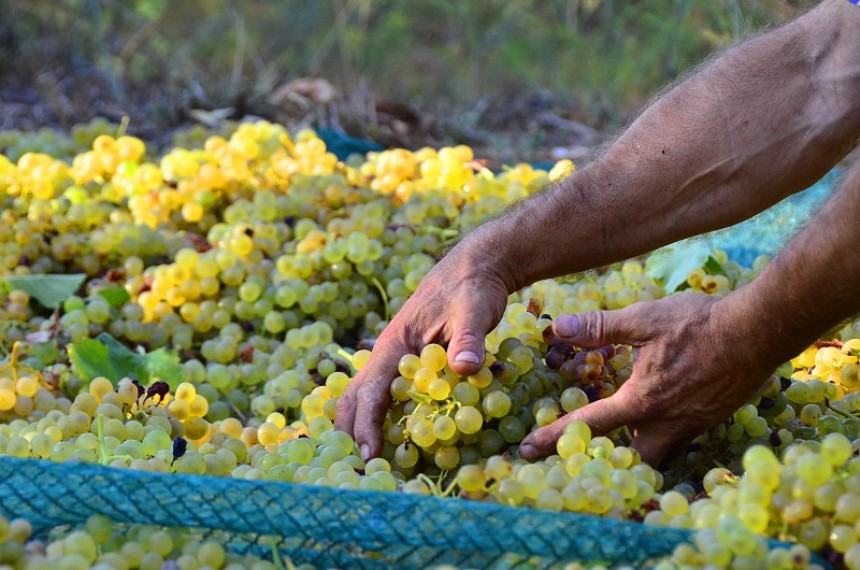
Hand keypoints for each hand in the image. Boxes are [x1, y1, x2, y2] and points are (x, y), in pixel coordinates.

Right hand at [335, 245, 511, 460]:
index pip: (370, 392)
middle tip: (358, 471)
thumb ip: (468, 340)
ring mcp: (396, 359)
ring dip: (360, 427)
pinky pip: (385, 395)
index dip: (367, 426)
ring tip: (364, 462)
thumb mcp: (474, 312)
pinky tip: (389, 441)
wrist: (475, 268)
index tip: (370, 457)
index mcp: (394, 345)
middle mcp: (387, 355)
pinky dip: (379, 418)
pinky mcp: (410, 363)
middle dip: (350, 433)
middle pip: (355, 398)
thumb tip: (465, 369)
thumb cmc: (471, 289)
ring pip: (365, 397)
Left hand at [519, 292, 776, 464]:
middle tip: (585, 452)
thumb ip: (599, 327)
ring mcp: (692, 424)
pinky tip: (659, 413)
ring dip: (637, 448)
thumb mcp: (644, 319)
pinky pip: (679, 438)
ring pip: (657, 452)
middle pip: (629, 459)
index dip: (555, 437)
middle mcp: (666, 422)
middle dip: (607, 460)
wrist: (759, 329)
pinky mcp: (711, 418)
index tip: (528, 451)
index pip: (590, 426)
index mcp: (642, 401)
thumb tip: (557, 328)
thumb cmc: (700, 322)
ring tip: (619, 435)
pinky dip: (662, 434)